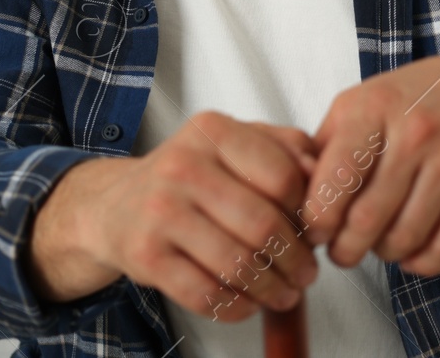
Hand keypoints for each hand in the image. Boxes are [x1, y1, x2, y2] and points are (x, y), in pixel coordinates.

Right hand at [33, 112, 320, 321]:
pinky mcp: (146, 256)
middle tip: (307, 273)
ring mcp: (160, 211)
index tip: (316, 230)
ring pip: (238, 264)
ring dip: (272, 289)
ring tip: (285, 294)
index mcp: (212, 131)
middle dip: (296, 259)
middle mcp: (183, 165)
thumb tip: (326, 173)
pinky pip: (206, 294)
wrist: (114, 206)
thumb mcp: (232, 144)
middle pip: (263, 224)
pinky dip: (237, 308)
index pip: (282, 174)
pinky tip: (248, 304)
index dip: (309, 210)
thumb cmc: (188, 176)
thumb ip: (284, 147)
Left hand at [300, 47, 439, 277]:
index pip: (334, 180)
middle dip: (345, 250)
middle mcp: (414, 131)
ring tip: (376, 242)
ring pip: (404, 239)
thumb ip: (323, 145)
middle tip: (340, 251)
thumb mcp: (361, 101)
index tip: (314, 231)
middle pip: (366, 220)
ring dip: (382, 255)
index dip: (316, 220)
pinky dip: (420, 263)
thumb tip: (292, 199)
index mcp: (373, 107)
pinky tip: (410, 250)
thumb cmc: (412, 99)